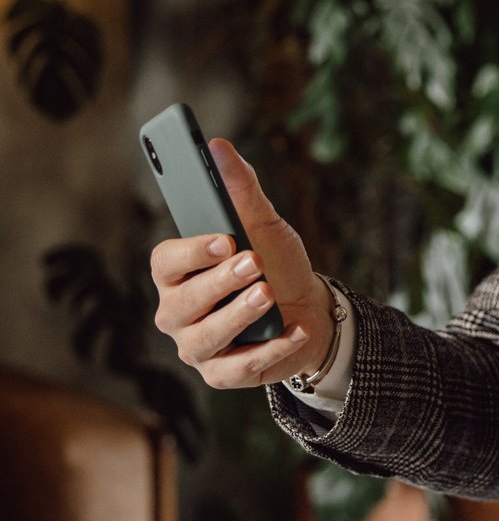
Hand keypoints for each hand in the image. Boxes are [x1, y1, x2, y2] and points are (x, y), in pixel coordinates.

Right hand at [150, 138, 332, 388]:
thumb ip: (240, 188)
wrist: (310, 310)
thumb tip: (218, 145)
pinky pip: (238, 368)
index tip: (224, 238)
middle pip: (182, 302)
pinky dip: (270, 350)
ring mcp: (196, 347)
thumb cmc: (276, 264)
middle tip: (253, 263)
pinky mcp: (222, 375)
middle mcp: (177, 312)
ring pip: (204, 338)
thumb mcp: (264, 224)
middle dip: (219, 283)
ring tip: (268, 295)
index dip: (192, 251)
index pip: (166, 261)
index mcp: (178, 272)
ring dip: (239, 316)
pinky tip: (295, 330)